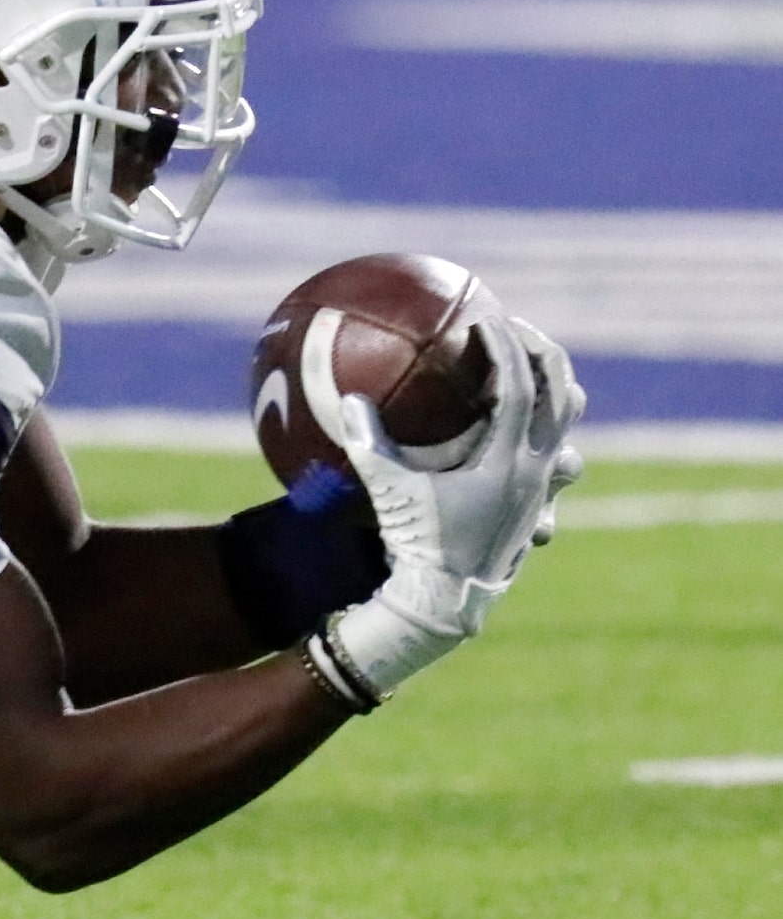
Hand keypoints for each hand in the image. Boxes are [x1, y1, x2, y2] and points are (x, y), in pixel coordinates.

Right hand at [313, 314, 585, 698]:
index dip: (507, 345)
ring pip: (568, 429)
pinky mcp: (536, 506)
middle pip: (563, 395)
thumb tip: (350, 400)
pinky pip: (553, 461)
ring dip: (552, 397)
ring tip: (526, 377)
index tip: (488, 317)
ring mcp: (542, 490)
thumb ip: (367, 444)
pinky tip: (513, 437)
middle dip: (543, 354)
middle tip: (514, 330)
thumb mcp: (389, 491)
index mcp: (508, 459)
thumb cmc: (419, 544)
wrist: (448, 602)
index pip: (521, 386)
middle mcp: (536, 470)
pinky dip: (540, 439)